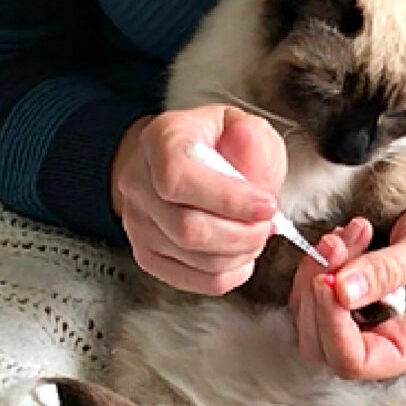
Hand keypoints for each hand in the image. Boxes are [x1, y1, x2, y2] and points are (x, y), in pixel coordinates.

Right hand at [111, 106, 285, 292]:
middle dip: (242, 234)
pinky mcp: (148, 255)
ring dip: (240, 253)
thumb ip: (251, 138)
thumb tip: (247, 146)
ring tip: (254, 234)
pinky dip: (230, 273)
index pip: (177, 178)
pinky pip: (195, 280)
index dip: (227, 199)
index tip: (266, 205)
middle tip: (266, 224)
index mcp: (160, 140)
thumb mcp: (241, 125)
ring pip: (196, 259)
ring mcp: (139, 223)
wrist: (182, 160)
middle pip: (187, 228)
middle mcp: (139, 183)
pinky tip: (240, 253)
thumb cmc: (214, 143)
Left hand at [290, 180, 405, 379]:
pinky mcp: (356, 302)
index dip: (331, 325)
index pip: (355, 361)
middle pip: (323, 347)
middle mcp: (389, 343)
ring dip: (317, 274)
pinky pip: (320, 295)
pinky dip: (322, 265)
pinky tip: (347, 236)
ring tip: (349, 232)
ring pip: (314, 320)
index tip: (327, 279)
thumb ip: (385, 271)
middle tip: (335, 245)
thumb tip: (340, 291)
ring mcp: (370, 323)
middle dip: (318, 296)